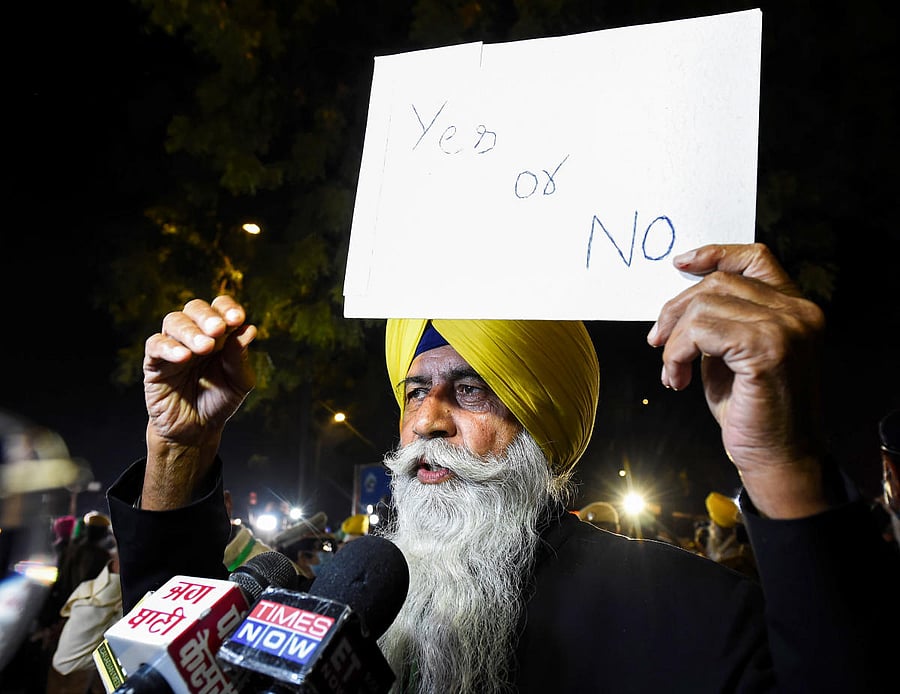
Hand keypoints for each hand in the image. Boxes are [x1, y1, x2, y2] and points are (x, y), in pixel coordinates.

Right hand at [141, 296, 256, 507]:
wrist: (197, 430)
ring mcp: (173, 346)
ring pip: (174, 321)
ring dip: (190, 331)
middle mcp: (195, 334)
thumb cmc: (219, 401)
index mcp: (219, 334)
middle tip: (219, 330)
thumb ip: (240, 358)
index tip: (238, 319)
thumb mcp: (239, 382)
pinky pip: (156, 346)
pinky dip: (169, 347)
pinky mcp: (155, 363)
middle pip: (195, 308)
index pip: (220, 308)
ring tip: (205, 347)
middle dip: (208, 316)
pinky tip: (184, 357)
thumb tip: (248, 330)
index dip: (227, 308)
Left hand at [647, 243, 827, 518]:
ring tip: (672, 371)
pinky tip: (677, 379)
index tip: (679, 264)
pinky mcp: (766, 348)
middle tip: (658, 342)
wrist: (776, 457)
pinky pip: (699, 331)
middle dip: (676, 310)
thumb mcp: (733, 355)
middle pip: (718, 283)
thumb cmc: (752, 411)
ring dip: (674, 340)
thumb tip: (680, 301)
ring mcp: (786, 327)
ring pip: (703, 306)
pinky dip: (677, 354)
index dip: (715, 254)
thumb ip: (720, 322)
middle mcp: (798, 312)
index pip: (756, 258)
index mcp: (795, 308)